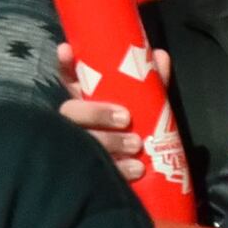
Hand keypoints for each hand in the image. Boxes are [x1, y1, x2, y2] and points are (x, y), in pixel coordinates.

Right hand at [54, 37, 165, 194]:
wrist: (139, 178)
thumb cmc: (134, 135)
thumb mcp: (142, 108)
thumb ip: (150, 84)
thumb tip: (161, 56)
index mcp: (86, 103)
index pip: (68, 80)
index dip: (65, 65)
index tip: (67, 50)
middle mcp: (75, 124)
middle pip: (71, 112)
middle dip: (96, 113)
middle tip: (125, 117)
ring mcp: (76, 150)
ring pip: (82, 142)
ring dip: (110, 142)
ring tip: (137, 146)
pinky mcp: (84, 174)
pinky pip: (93, 172)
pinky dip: (118, 169)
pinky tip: (134, 169)